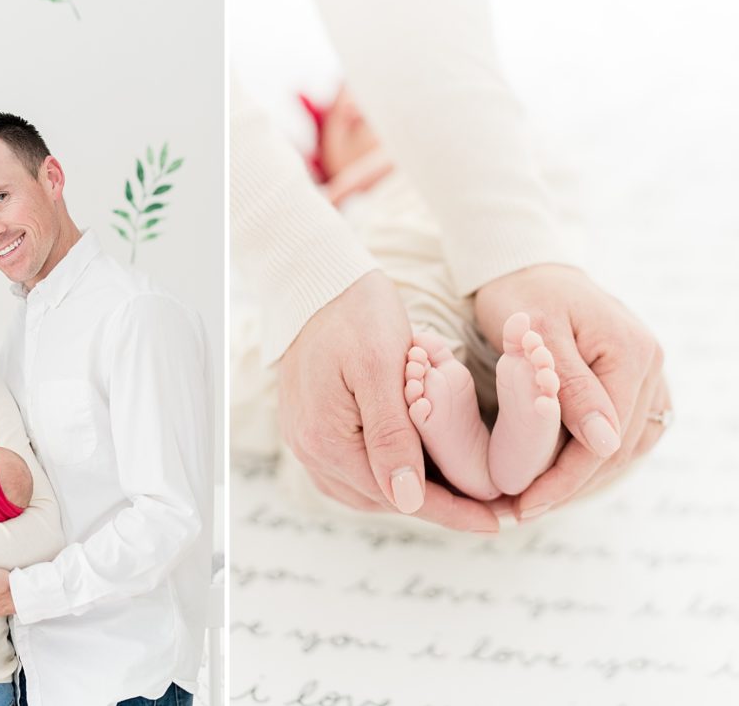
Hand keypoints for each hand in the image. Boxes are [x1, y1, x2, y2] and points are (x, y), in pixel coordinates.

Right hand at [279, 270, 499, 531]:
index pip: (399, 496)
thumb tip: (406, 501)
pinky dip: (387, 476)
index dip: (451, 512)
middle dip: (438, 506)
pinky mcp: (310, 430)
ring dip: (413, 494)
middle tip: (492, 507)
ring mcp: (306, 443)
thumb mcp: (380, 368)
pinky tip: (417, 468)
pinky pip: (351, 471)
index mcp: (327, 441)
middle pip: (383, 499)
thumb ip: (392, 436)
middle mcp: (310, 452)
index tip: (498, 521)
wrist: (316, 283)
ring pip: (367, 491)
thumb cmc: (355, 315)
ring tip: (462, 491)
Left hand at [474, 264, 668, 517]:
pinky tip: (561, 474)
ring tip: (539, 500)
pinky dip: (595, 457)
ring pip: (628, 446)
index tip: (523, 506)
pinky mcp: (633, 378)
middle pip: (620, 449)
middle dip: (572, 486)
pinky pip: (627, 430)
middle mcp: (650, 364)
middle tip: (523, 511)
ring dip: (586, 478)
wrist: (524, 267)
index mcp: (630, 353)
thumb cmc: (522, 296)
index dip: (564, 480)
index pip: (604, 440)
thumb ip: (572, 389)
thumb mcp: (537, 336)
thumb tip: (606, 446)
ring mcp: (647, 372)